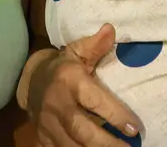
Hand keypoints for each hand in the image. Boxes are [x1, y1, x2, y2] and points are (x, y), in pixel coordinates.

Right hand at [26, 25, 140, 146]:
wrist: (31, 81)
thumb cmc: (63, 67)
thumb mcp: (77, 51)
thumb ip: (95, 45)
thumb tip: (111, 30)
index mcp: (68, 80)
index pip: (94, 100)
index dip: (115, 115)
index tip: (134, 127)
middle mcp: (57, 104)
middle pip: (81, 129)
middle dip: (106, 142)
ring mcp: (48, 123)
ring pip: (71, 145)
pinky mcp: (43, 138)